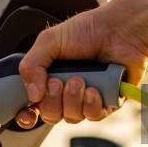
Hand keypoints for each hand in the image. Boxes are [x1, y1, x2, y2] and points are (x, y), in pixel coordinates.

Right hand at [16, 4, 147, 127]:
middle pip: (51, 115)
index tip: (28, 112)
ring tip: (79, 80)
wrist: (120, 29)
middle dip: (52, 101)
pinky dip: (91, 105)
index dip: (28, 114)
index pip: (34, 105)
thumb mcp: (49, 41)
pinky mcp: (108, 102)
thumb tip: (32, 96)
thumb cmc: (88, 30)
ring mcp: (87, 98)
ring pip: (72, 117)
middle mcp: (67, 90)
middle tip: (58, 82)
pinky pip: (94, 116)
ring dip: (72, 100)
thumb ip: (31, 65)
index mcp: (50, 77)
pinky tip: (94, 90)